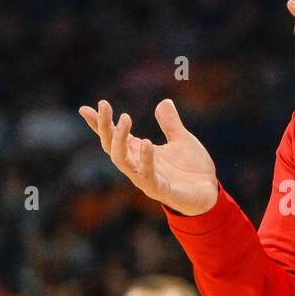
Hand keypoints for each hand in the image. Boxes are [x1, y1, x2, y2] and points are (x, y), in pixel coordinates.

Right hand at [79, 97, 218, 215]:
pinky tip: (146, 143)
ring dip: (119, 140)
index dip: (99, 124)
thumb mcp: (182, 140)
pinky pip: (147, 176)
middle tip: (104, 106)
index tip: (85, 109)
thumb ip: (171, 123)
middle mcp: (138, 166)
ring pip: (122, 161)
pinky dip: (145, 160)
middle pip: (111, 147)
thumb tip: (164, 102)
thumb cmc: (192, 169)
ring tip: (125, 119)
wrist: (210, 193)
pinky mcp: (160, 190)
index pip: (113, 137)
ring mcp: (146, 179)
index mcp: (139, 153)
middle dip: (105, 127)